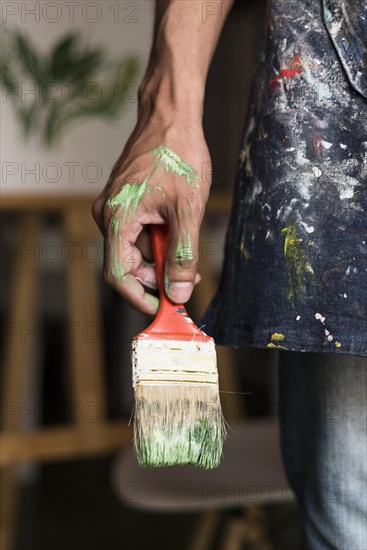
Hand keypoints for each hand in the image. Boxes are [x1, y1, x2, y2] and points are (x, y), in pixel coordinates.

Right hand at [92, 117, 210, 315]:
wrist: (171, 116)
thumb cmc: (178, 154)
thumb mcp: (187, 211)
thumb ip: (182, 255)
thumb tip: (178, 291)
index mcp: (116, 218)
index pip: (118, 276)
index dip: (140, 297)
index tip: (163, 308)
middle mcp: (108, 215)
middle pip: (128, 263)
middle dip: (158, 274)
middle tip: (187, 275)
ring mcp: (114, 206)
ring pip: (135, 247)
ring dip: (161, 252)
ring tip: (186, 233)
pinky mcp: (124, 200)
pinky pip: (137, 230)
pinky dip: (158, 235)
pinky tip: (176, 221)